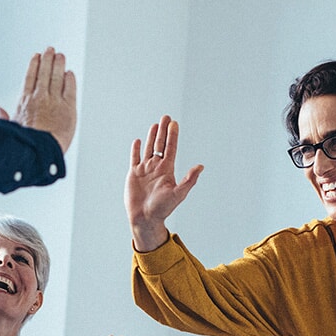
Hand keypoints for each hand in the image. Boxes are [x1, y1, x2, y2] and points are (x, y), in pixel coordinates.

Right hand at [0, 47, 76, 155]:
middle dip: (47, 59)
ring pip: (56, 77)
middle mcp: (39, 97)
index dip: (33, 65)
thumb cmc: (24, 143)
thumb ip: (5, 117)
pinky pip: (70, 89)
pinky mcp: (68, 108)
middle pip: (44, 73)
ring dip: (58, 64)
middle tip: (50, 50)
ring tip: (60, 55)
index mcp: (24, 101)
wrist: (39, 151)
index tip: (36, 56)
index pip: (29, 77)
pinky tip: (69, 73)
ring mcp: (54, 101)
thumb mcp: (10, 128)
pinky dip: (70, 80)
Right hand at [125, 115, 203, 251]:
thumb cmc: (162, 209)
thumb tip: (201, 166)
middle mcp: (156, 168)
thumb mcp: (178, 194)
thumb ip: (189, 180)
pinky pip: (134, 158)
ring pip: (149, 149)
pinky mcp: (133, 174)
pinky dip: (136, 150)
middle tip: (166, 117)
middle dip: (163, 131)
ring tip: (155, 124)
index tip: (174, 123)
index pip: (170, 148)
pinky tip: (138, 141)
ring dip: (152, 137)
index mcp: (167, 170)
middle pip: (160, 145)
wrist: (145, 218)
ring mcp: (145, 170)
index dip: (173, 135)